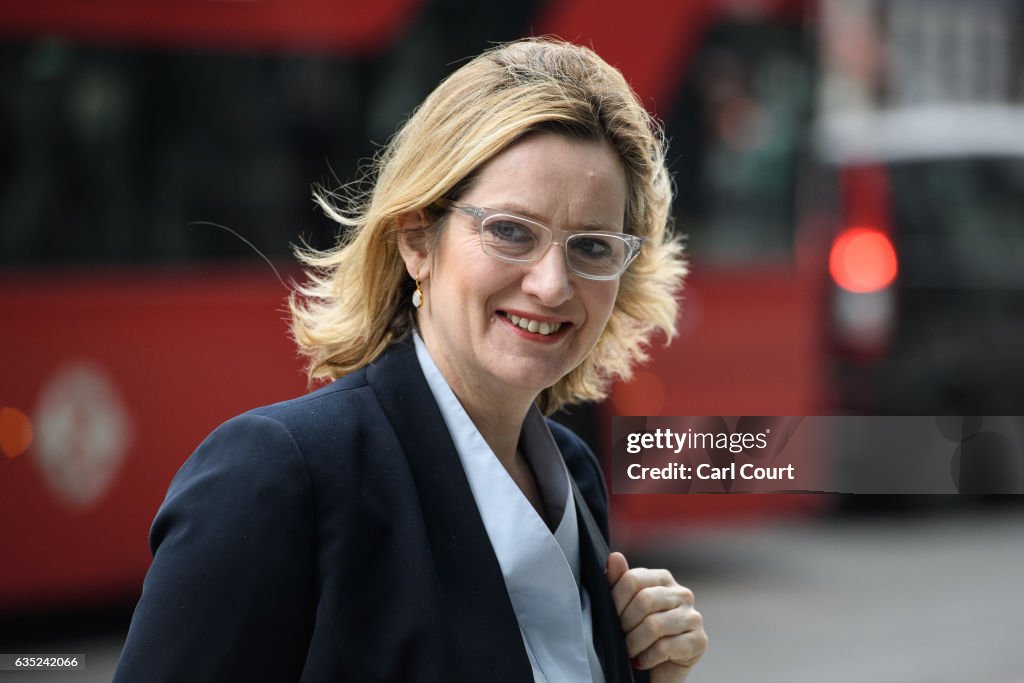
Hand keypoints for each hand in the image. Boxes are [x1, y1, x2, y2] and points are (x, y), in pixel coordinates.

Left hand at [607, 552, 706, 681]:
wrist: (654, 671)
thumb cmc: (636, 635)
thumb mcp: (622, 608)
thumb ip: (618, 582)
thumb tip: (615, 556)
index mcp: (663, 578)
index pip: (633, 579)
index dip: (615, 600)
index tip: (610, 616)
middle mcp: (682, 594)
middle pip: (644, 600)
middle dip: (625, 623)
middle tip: (620, 636)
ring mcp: (693, 617)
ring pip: (654, 625)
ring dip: (634, 643)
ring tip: (629, 650)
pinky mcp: (699, 641)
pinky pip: (665, 647)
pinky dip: (647, 658)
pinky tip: (643, 661)